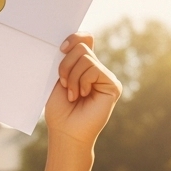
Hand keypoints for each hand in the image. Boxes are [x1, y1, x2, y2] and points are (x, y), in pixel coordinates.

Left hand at [44, 32, 121, 148]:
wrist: (65, 132)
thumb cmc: (59, 110)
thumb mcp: (56, 80)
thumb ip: (64, 60)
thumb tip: (68, 42)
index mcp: (82, 66)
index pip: (84, 39)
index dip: (74, 38)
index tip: (60, 48)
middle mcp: (95, 69)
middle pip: (81, 47)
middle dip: (65, 65)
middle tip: (63, 84)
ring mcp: (105, 76)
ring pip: (86, 58)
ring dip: (72, 78)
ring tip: (72, 95)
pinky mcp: (113, 85)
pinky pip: (94, 69)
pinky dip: (82, 82)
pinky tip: (83, 95)